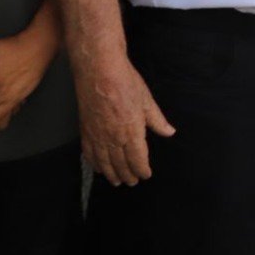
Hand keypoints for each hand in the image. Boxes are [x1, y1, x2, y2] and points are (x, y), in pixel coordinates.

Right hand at [73, 56, 174, 185]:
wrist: (99, 71)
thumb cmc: (126, 83)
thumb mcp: (147, 101)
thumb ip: (157, 120)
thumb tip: (169, 132)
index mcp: (131, 132)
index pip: (138, 159)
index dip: (142, 170)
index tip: (146, 175)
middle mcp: (113, 138)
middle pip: (120, 164)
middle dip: (128, 175)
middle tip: (132, 182)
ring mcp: (97, 136)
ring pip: (104, 162)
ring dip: (111, 174)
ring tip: (117, 181)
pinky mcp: (85, 131)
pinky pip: (89, 154)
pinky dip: (94, 163)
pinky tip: (98, 168)